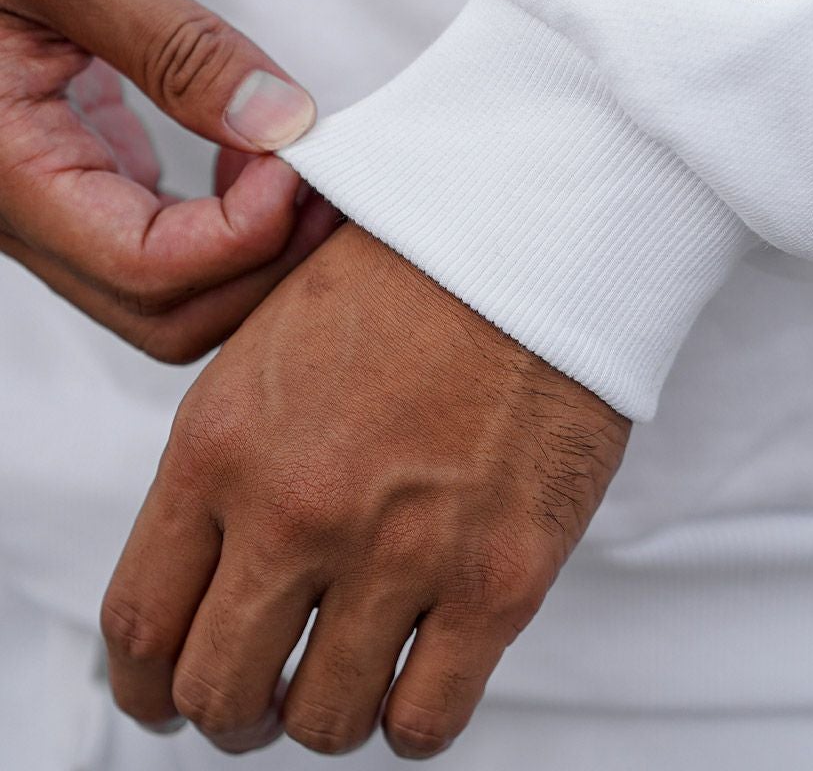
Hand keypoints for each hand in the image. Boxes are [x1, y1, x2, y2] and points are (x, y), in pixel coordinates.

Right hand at [0, 0, 338, 359]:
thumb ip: (178, 46)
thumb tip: (279, 124)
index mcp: (1, 169)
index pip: (145, 270)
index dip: (244, 234)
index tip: (301, 157)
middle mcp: (16, 206)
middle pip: (164, 310)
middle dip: (262, 261)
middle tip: (327, 180)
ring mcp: (47, 191)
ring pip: (166, 287)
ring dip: (252, 247)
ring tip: (307, 166)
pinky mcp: (75, 162)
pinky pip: (159, 236)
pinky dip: (226, 218)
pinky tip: (259, 155)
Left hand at [102, 223, 630, 758]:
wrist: (529, 232)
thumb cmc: (404, 271)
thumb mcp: (266, 346)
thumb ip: (225, 462)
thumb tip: (208, 567)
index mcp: (220, 445)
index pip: (141, 620)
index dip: (146, 682)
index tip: (167, 692)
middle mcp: (295, 509)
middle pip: (218, 690)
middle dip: (233, 710)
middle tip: (261, 695)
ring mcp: (398, 551)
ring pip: (323, 721)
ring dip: (326, 710)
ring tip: (351, 670)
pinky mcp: (498, 577)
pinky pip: (426, 721)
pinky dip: (411, 721)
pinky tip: (421, 674)